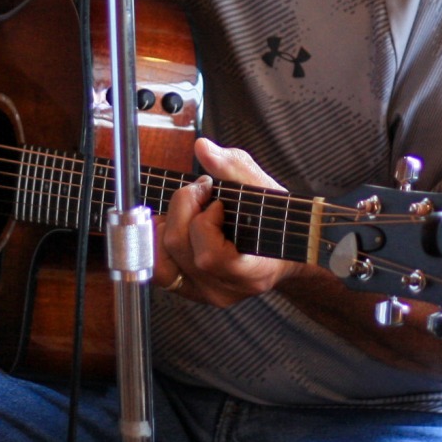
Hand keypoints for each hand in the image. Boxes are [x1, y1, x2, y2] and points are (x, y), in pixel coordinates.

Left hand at [156, 138, 297, 306]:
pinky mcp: (189, 291)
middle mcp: (224, 290)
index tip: (219, 201)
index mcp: (250, 272)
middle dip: (183, 207)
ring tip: (187, 210)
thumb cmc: (274, 220)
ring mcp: (204, 294)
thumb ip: (233, 168)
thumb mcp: (262, 189)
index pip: (209, 256)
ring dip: (167, 224)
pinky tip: (174, 225)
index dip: (206, 220)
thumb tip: (202, 148)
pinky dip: (159, 242)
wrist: (282, 252)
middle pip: (178, 246)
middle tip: (201, 192)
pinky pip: (160, 270)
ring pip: (161, 259)